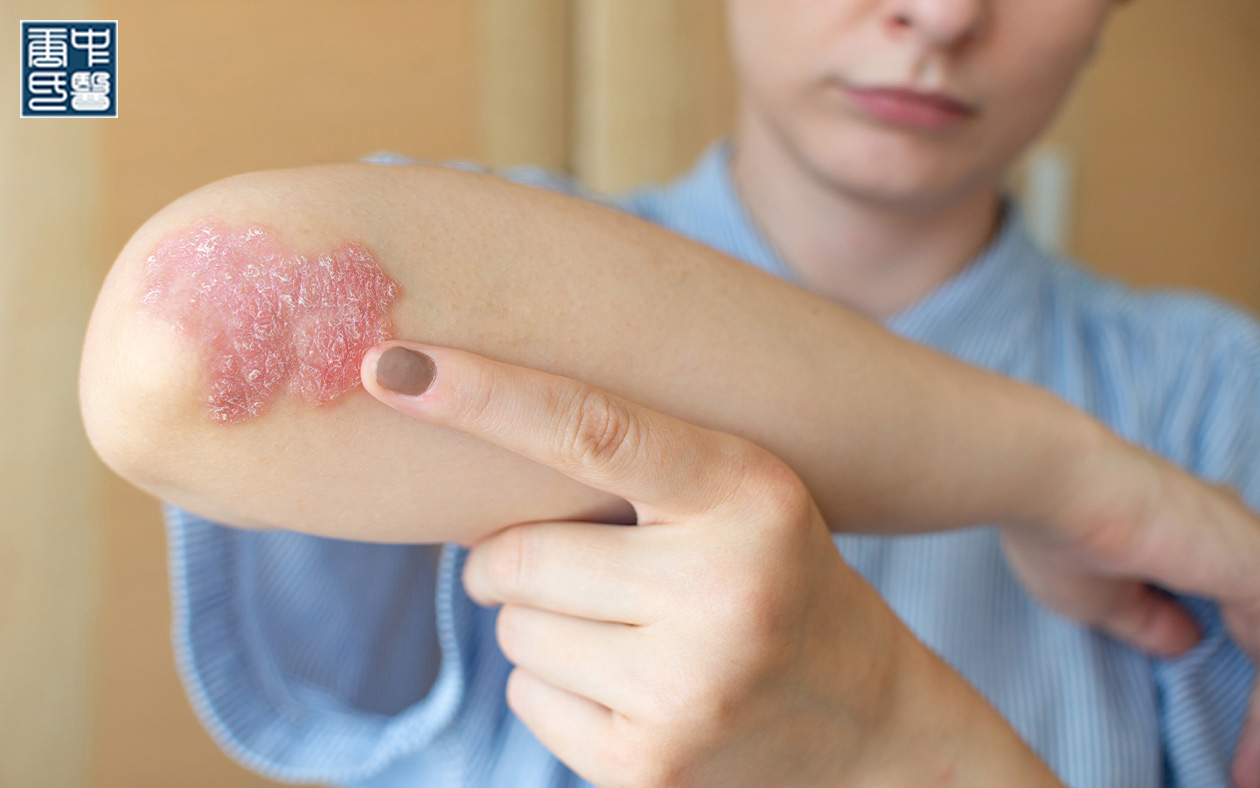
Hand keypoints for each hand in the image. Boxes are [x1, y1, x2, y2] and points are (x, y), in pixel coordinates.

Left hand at [361, 341, 1060, 787]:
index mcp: (748, 496)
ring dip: (542, 624)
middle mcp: (723, 592)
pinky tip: (634, 686)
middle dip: (515, 559)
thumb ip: (631, 464)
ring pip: (513, 632)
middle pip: (515, 556)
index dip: (484, 393)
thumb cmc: (780, 579)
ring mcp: (686, 691)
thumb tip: (459, 432)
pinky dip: (555, 687)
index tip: (389, 363)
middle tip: (586, 563)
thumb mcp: (740, 496)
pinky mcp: (647, 767)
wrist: (869, 725)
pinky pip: (526, 699)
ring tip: (634, 631)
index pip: (593, 430)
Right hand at [1003, 429, 1259, 787]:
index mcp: (1193, 537)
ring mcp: (1250, 552)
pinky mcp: (1259, 568)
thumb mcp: (1100, 599)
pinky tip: (1252, 759)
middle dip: (1259, 711)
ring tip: (1250, 777)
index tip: (1228, 744)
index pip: (1237, 616)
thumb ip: (1148, 621)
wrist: (1054, 487)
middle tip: (1246, 772)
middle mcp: (1231, 539)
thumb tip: (1188, 641)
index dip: (1238, 680)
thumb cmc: (1055, 533)